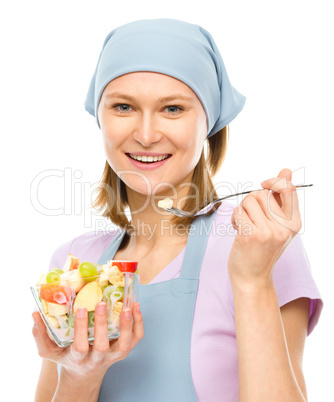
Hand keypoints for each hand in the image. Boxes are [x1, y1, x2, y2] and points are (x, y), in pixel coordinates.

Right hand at [32, 301, 143, 379]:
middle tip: (102, 303)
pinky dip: (138, 323)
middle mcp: (97, 358)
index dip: (81, 328)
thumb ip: (40, 335)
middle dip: (102, 324)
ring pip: (124, 345)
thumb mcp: (50, 351)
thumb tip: (34, 313)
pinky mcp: (124, 350)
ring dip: (127, 325)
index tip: (81, 309)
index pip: (80, 346)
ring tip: (128, 306)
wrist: (85, 374)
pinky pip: (135, 339)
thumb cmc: (67, 358)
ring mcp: (113, 355)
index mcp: (78, 358)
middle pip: (102, 346)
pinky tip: (135, 306)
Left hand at [228, 168, 301, 287]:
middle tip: (250, 216)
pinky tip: (237, 229)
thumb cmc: (262, 249)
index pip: (288, 188)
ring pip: (249, 200)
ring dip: (242, 210)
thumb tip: (286, 171)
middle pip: (263, 193)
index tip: (264, 184)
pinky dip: (235, 218)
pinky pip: (239, 211)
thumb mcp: (277, 226)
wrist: (252, 278)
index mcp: (294, 223)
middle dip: (251, 201)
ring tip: (244, 224)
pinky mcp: (251, 235)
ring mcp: (268, 232)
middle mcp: (284, 227)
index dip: (274, 181)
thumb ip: (281, 199)